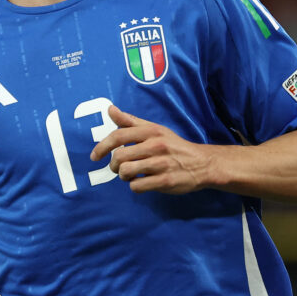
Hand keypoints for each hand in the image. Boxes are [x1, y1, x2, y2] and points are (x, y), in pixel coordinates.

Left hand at [90, 105, 211, 194]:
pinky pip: (137, 186)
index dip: (102, 146)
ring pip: (126, 172)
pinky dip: (135, 186)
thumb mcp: (154, 129)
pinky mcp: (165, 181)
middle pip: (119, 156)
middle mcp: (156, 145)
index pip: (119, 136)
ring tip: (131, 175)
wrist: (201, 163)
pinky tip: (142, 182)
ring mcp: (161, 164)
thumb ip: (130, 121)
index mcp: (151, 131)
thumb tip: (110, 109)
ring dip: (123, 176)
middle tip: (118, 167)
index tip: (94, 156)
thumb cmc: (173, 145)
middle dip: (114, 165)